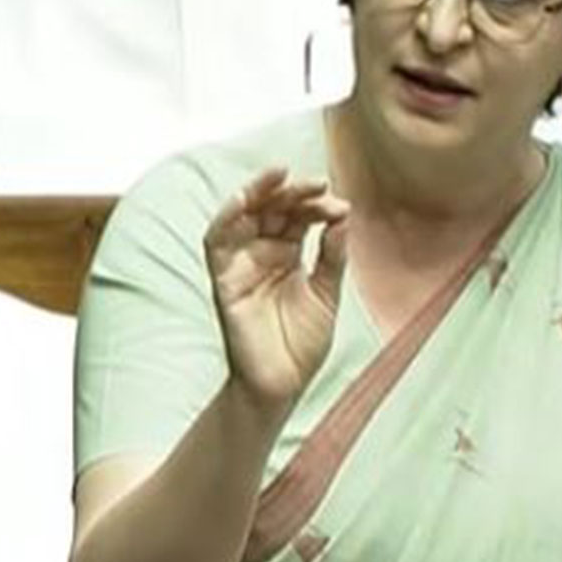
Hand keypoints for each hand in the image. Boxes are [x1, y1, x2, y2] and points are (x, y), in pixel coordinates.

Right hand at [203, 168, 349, 412]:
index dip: (316, 205)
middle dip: (292, 192)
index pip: (298, 216)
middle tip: (316, 183)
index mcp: (288, 254)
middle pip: (271, 208)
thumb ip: (333, 255)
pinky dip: (226, 218)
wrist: (283, 384)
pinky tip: (243, 200)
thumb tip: (344, 214)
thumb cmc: (303, 343)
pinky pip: (216, 242)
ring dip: (258, 192)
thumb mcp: (327, 293)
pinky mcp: (224, 280)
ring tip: (280, 176)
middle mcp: (262, 253)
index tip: (339, 205)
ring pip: (242, 216)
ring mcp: (241, 264)